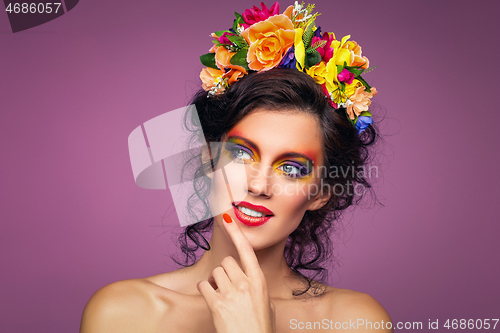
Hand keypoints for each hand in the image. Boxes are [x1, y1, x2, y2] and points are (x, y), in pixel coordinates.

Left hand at [197, 213, 275, 332]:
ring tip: (219, 293)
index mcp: (259, 282)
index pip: (247, 251)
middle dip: (224, 270)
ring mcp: (230, 294)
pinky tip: (211, 298)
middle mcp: (245, 284)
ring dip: (214, 280)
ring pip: (215, 272)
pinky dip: (204, 290)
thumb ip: (256, 288)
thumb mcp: (266, 305)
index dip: (236, 232)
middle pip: (227, 261)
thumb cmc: (260, 328)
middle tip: (225, 284)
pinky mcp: (216, 305)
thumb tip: (248, 281)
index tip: (227, 217)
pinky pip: (203, 286)